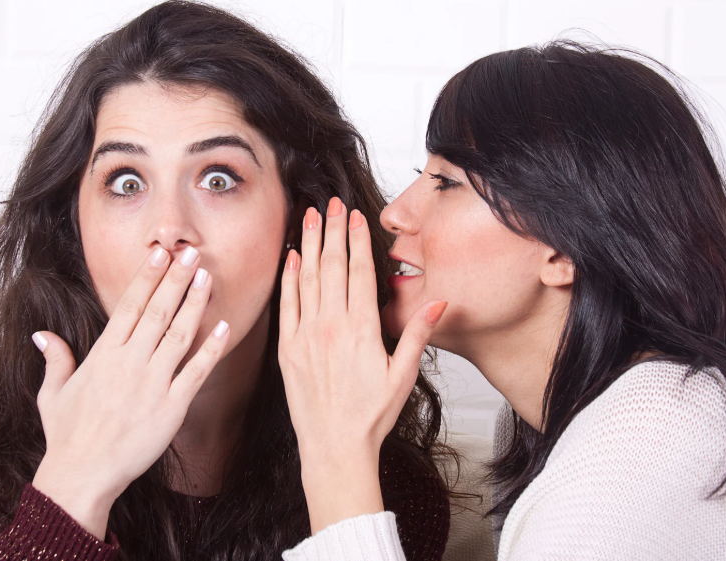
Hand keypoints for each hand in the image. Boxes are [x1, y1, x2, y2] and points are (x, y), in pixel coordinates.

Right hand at [31, 246, 230, 539]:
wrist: (82, 475)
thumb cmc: (67, 436)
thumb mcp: (52, 395)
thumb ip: (55, 360)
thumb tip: (42, 334)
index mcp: (103, 355)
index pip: (129, 306)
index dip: (147, 278)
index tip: (160, 254)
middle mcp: (129, 362)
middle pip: (158, 311)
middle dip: (176, 280)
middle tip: (192, 253)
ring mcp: (153, 383)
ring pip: (179, 334)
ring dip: (195, 304)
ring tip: (208, 278)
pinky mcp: (172, 406)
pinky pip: (196, 371)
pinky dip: (211, 348)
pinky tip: (224, 327)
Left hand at [278, 197, 446, 533]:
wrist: (334, 447)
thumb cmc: (370, 415)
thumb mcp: (404, 375)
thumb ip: (417, 333)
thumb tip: (438, 302)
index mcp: (362, 330)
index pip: (359, 272)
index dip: (356, 239)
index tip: (354, 216)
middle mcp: (332, 327)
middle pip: (331, 266)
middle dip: (331, 231)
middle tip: (330, 204)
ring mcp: (306, 336)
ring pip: (307, 278)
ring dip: (308, 244)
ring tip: (309, 217)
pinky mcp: (288, 349)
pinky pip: (287, 304)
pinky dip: (288, 277)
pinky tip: (290, 257)